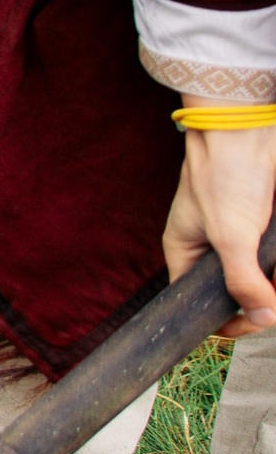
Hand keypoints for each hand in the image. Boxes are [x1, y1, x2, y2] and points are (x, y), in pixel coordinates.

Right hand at [162, 108, 275, 337]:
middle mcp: (213, 250)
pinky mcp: (265, 229)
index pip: (198, 304)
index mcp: (186, 253)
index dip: (227, 322)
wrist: (249, 132)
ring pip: (263, 279)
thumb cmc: (224, 174)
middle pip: (237, 294)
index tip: (258, 321)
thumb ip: (243, 280)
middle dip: (262, 300)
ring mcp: (242, 239)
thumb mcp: (231, 235)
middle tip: (275, 294)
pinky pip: (274, 260)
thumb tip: (265, 318)